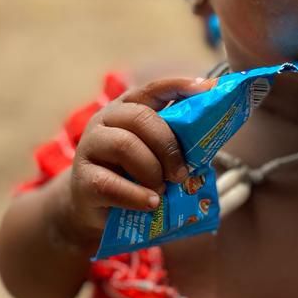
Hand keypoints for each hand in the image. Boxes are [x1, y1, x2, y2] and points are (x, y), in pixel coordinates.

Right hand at [57, 77, 212, 248]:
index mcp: (126, 109)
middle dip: (168, 145)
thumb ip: (176, 144)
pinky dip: (137, 196)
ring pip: (125, 145)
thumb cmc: (132, 178)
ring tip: (161, 190)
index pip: (152, 89)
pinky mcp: (82, 179)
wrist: (96, 212)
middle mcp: (104, 121)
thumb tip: (214, 135)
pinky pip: (112, 184)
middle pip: (140, 117)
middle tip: (182, 173)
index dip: (179, 86)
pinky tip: (150, 203)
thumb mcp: (154, 156)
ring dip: (152, 170)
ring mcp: (90, 148)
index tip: (208, 89)